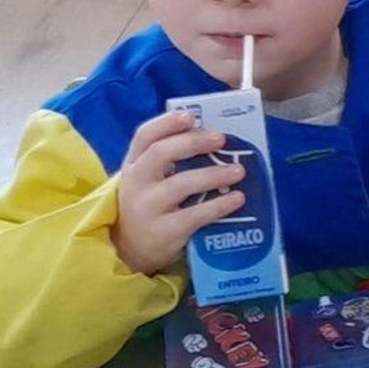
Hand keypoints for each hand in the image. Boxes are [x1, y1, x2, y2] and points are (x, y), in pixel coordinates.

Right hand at [111, 111, 246, 275]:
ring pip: (180, 184)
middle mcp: (136, 183)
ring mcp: (148, 208)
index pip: (144, 136)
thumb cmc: (150, 205)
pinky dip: (219, 205)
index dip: (167, 123)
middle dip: (192, 143)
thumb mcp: (149, 180)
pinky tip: (237, 199)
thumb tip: (214, 137)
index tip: (191, 116)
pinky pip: (194, 215)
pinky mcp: (163, 232)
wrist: (130, 250)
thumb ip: (170, 160)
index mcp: (134, 164)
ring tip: (238, 171)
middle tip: (221, 139)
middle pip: (160, 154)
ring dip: (213, 175)